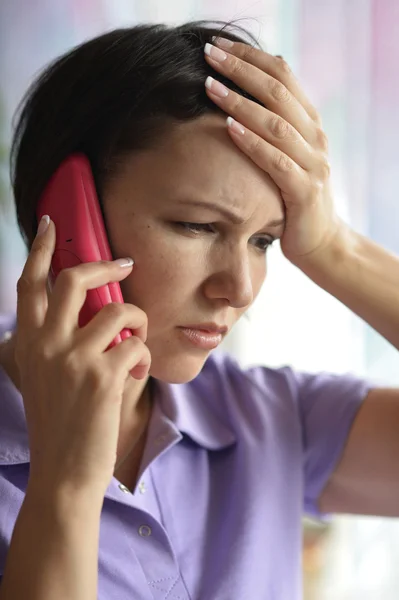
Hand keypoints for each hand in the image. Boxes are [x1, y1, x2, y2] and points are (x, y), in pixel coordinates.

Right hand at [14, 217, 150, 497]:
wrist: (63, 473)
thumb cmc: (59, 424)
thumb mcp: (42, 377)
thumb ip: (50, 343)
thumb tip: (82, 311)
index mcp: (28, 343)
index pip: (29, 285)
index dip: (39, 249)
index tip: (48, 225)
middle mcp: (47, 344)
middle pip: (75, 279)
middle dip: (105, 264)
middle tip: (124, 264)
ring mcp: (74, 359)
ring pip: (119, 310)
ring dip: (138, 319)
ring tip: (136, 339)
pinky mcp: (104, 376)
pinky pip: (137, 345)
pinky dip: (144, 355)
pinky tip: (136, 372)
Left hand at [204, 38, 347, 267]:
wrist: (319, 240)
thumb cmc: (290, 196)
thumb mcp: (285, 155)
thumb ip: (270, 128)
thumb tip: (234, 96)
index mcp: (309, 122)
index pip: (283, 76)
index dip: (251, 57)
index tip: (218, 45)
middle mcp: (315, 136)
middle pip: (278, 92)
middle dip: (241, 70)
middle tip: (209, 55)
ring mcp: (313, 163)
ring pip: (276, 123)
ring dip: (241, 102)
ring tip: (210, 86)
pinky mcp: (304, 191)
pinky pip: (276, 161)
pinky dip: (252, 143)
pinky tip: (228, 128)